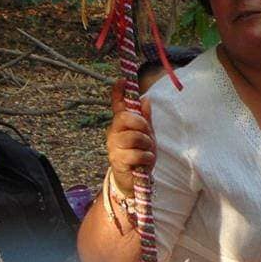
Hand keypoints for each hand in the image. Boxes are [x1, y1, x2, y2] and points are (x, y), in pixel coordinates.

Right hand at [106, 79, 154, 195]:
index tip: (122, 80)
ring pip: (133, 136)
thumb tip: (145, 99)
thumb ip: (146, 119)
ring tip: (146, 151)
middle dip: (141, 124)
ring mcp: (113, 147)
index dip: (119, 92)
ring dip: (146, 144)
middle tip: (147, 136)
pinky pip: (136, 153)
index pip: (117, 105)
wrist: (134, 181)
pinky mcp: (117, 161)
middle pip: (126, 118)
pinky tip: (145, 162)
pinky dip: (146, 157)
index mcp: (121, 125)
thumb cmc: (139, 156)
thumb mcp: (147, 136)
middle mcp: (114, 133)